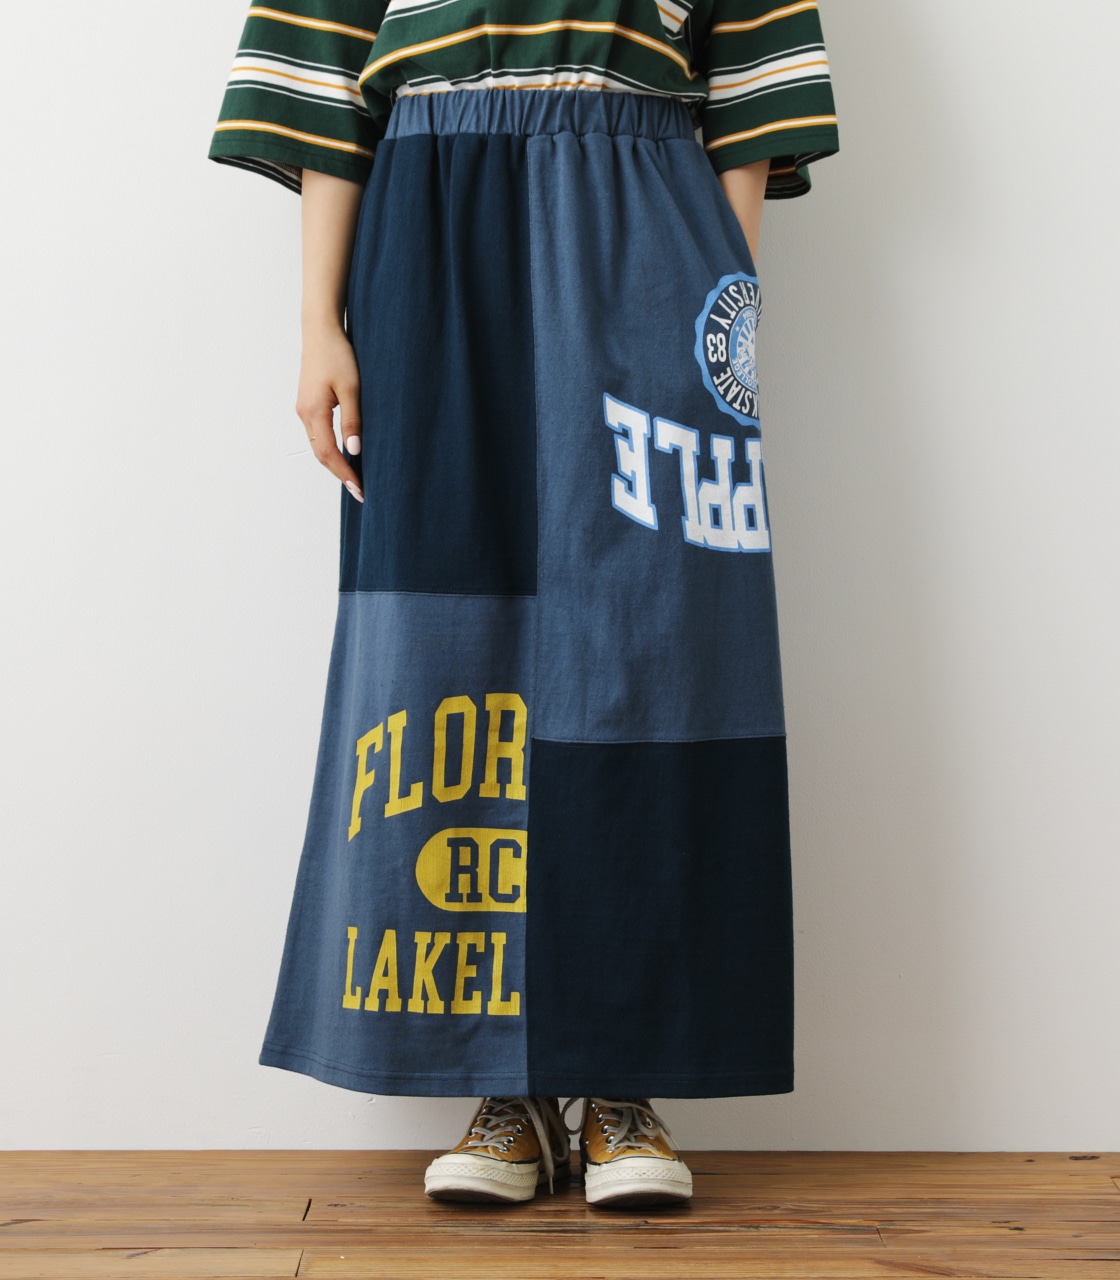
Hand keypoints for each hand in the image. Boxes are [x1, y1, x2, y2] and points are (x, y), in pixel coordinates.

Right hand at [296, 322, 363, 501]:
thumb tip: (354, 450)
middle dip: (340, 474)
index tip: (360, 489)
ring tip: (354, 478)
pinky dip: (330, 449)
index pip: (329, 453)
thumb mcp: (352, 388)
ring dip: (334, 463)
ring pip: (318, 446)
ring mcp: (304, 409)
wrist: (321, 330)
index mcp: (314, 412)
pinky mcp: (308, 404)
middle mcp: (304, 414)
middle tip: (360, 491)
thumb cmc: (338, 355)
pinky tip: (344, 454)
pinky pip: (318, 434)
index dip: (345, 473)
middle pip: (321, 455)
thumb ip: (352, 420)